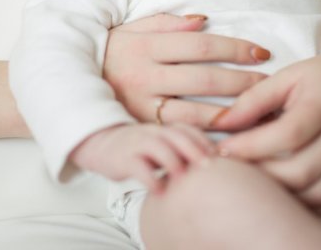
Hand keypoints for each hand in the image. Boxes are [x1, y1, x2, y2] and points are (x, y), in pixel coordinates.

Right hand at [69, 123, 214, 192]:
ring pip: (158, 148)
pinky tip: (160, 191)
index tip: (219, 156)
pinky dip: (150, 179)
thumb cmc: (139, 149)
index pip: (188, 130)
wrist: (101, 144)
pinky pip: (138, 167)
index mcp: (164, 129)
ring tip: (183, 178)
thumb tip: (212, 162)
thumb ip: (180, 148)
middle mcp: (153, 133)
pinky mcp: (124, 159)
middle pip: (176, 136)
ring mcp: (138, 144)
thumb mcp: (160, 143)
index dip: (204, 141)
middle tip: (208, 166)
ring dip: (173, 162)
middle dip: (194, 149)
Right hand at [104, 13, 270, 127]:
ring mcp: (141, 106)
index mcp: (145, 46)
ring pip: (195, 112)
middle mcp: (144, 76)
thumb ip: (166, 23)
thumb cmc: (111, 52)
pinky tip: (232, 132)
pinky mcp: (141, 129)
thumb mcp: (131, 29)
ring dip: (233, 112)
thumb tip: (204, 20)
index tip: (261, 52)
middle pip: (203, 80)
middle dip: (242, 82)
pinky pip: (180, 133)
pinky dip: (208, 134)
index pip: (200, 46)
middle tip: (271, 83)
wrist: (69, 83)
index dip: (234, 49)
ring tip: (261, 110)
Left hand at [212, 46, 320, 213]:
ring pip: (318, 192)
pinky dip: (308, 203)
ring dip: (283, 194)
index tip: (223, 150)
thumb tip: (219, 122)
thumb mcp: (287, 76)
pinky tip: (286, 193)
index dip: (252, 146)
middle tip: (234, 171)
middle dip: (262, 176)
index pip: (287, 134)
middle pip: (302, 170)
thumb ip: (253, 99)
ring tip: (256, 183)